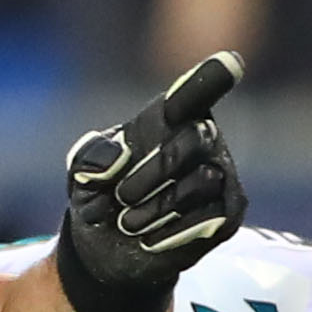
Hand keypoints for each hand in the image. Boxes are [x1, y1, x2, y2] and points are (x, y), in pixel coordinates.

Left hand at [56, 54, 243, 311]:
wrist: (106, 248)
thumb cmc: (99, 193)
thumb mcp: (82, 172)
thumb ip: (92, 158)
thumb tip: (118, 159)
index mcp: (169, 118)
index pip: (194, 92)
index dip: (213, 77)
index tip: (229, 63)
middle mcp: (203, 140)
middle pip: (194, 139)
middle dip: (153, 171)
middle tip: (122, 196)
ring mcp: (220, 176)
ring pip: (204, 181)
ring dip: (158, 206)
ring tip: (128, 221)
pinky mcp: (227, 214)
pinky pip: (212, 217)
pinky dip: (173, 230)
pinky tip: (147, 239)